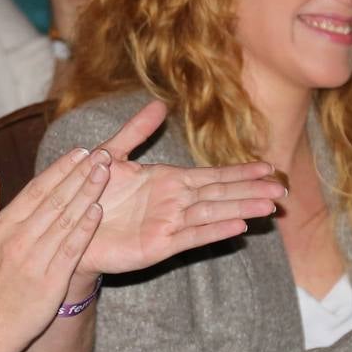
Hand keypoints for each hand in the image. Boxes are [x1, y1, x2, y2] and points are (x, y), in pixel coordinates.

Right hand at [0, 146, 109, 351]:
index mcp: (1, 227)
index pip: (36, 190)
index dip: (60, 169)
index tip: (80, 152)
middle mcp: (17, 239)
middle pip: (54, 199)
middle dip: (80, 174)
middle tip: (103, 154)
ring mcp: (34, 259)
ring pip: (66, 219)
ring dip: (88, 193)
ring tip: (107, 172)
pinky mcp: (50, 280)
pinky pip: (71, 249)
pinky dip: (84, 228)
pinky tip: (98, 210)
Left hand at [73, 100, 283, 274]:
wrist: (68, 229)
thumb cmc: (89, 194)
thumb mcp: (110, 156)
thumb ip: (135, 132)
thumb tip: (159, 105)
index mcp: (167, 182)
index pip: (212, 175)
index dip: (240, 171)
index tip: (268, 167)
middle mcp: (174, 203)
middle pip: (221, 194)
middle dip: (251, 191)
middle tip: (283, 189)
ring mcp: (168, 225)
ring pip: (213, 214)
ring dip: (242, 209)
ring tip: (270, 206)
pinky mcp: (158, 246)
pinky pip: (191, 237)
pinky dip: (214, 230)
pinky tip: (238, 225)